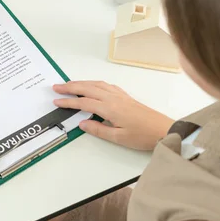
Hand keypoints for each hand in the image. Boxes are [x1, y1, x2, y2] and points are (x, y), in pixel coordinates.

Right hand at [53, 81, 173, 149]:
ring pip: (96, 84)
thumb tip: (81, 123)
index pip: (83, 102)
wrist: (163, 129)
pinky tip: (91, 85)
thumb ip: (98, 129)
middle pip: (87, 88)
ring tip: (69, 84)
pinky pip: (105, 84)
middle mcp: (113, 98)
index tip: (56, 101)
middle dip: (70, 87)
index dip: (69, 101)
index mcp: (109, 108)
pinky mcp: (125, 96)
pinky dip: (94, 83)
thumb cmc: (142, 136)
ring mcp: (119, 95)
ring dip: (81, 82)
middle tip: (56, 87)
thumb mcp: (118, 137)